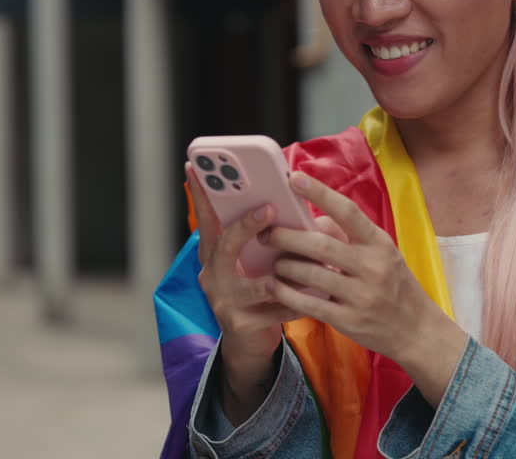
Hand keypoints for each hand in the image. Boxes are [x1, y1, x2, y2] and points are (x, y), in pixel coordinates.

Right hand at [188, 163, 299, 422]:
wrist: (247, 346)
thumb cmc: (256, 292)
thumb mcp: (251, 262)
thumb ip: (260, 238)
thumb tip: (287, 203)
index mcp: (215, 255)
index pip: (207, 220)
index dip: (203, 195)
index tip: (200, 169)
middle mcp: (212, 275)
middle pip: (223, 246)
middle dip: (246, 227)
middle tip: (268, 209)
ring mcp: (223, 302)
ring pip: (252, 284)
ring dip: (280, 273)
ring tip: (299, 263)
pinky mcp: (241, 326)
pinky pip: (274, 311)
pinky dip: (296, 302)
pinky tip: (315, 294)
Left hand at [264, 171, 467, 405]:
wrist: (417, 330)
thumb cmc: (394, 284)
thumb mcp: (382, 253)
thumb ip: (350, 235)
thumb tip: (312, 219)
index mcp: (380, 243)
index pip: (347, 211)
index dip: (319, 193)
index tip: (294, 178)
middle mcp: (373, 266)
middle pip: (320, 245)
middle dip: (287, 237)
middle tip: (266, 233)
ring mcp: (362, 295)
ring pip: (311, 275)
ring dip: (285, 266)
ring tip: (273, 262)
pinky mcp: (349, 321)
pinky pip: (310, 304)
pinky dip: (287, 294)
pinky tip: (274, 287)